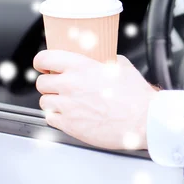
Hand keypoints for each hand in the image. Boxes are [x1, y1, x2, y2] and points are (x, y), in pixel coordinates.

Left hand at [33, 50, 157, 150]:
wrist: (142, 119)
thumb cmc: (136, 95)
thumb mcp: (122, 66)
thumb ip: (105, 61)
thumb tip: (100, 59)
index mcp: (82, 67)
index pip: (45, 58)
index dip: (41, 61)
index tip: (44, 65)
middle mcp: (70, 85)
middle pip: (41, 82)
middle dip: (49, 83)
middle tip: (59, 85)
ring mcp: (68, 106)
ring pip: (44, 101)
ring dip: (53, 101)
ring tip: (67, 102)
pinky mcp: (69, 125)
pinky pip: (50, 119)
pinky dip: (57, 116)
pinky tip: (71, 114)